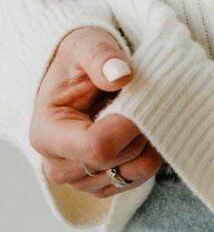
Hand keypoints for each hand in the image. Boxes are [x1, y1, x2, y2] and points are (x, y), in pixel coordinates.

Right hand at [29, 26, 162, 196]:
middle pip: (117, 161)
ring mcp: (81, 181)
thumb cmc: (81, 61)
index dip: (129, 125)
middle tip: (141, 100)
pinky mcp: (102, 186)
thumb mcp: (87, 45)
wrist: (81, 78)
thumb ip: (101, 56)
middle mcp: (59, 166)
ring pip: (134, 173)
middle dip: (139, 129)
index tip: (142, 99)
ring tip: (136, 114)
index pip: (97, 146)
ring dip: (147, 142)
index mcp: (47, 134)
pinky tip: (137, 131)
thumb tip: (121, 75)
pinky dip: (148, 154)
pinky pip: (140, 178)